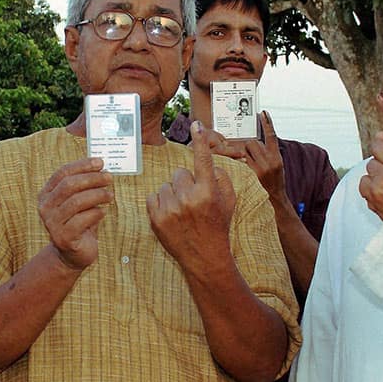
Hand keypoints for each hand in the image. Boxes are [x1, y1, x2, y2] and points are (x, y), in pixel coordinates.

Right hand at [38, 157, 112, 269]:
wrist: (72, 254)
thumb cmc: (79, 222)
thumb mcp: (78, 201)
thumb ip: (84, 185)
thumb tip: (100, 166)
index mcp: (46, 194)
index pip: (62, 173)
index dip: (82, 165)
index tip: (100, 162)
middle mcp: (45, 208)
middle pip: (69, 185)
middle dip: (92, 179)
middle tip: (109, 178)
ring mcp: (52, 224)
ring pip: (77, 202)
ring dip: (97, 195)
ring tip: (110, 195)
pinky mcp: (63, 238)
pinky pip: (83, 220)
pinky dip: (96, 213)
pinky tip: (103, 212)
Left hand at [147, 120, 234, 261]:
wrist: (205, 257)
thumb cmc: (218, 225)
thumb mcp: (229, 201)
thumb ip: (221, 178)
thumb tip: (208, 161)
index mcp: (208, 192)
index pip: (203, 160)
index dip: (200, 141)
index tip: (196, 124)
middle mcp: (189, 198)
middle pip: (179, 173)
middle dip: (185, 183)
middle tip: (193, 200)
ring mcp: (171, 209)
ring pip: (165, 185)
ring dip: (173, 193)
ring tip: (182, 210)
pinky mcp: (156, 218)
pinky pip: (153, 196)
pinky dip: (160, 203)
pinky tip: (171, 215)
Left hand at [241, 111, 287, 203]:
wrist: (275, 198)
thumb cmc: (274, 179)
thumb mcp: (276, 164)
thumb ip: (268, 152)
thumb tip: (254, 141)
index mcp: (276, 157)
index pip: (271, 137)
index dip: (267, 124)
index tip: (263, 112)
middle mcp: (270, 162)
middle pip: (253, 143)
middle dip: (250, 145)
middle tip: (252, 154)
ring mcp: (260, 169)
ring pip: (246, 151)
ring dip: (245, 153)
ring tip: (251, 162)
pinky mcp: (251, 175)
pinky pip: (242, 161)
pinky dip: (241, 161)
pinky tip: (242, 166)